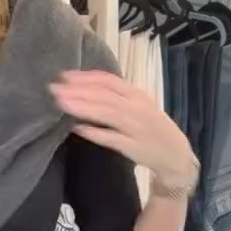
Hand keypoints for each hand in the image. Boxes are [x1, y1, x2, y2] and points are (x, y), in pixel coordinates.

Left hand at [51, 71, 194, 187]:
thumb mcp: (138, 106)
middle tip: (54, 88)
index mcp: (136, 95)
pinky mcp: (133, 147)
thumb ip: (117, 97)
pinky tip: (78, 128)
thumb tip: (87, 89)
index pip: (108, 81)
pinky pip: (112, 138)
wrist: (175, 154)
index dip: (85, 77)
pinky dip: (95, 132)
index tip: (64, 76)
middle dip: (78, 90)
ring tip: (62, 103)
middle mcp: (136, 108)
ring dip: (83, 106)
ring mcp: (135, 127)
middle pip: (104, 95)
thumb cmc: (152, 128)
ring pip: (106, 113)